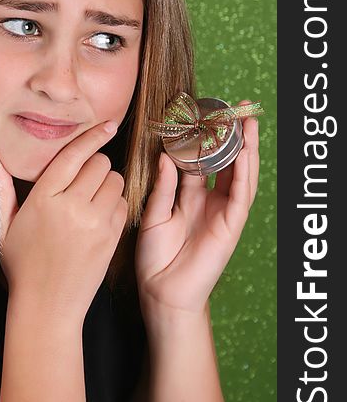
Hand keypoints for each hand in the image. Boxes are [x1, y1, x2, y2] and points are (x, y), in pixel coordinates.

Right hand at [0, 121, 127, 322]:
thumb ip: (1, 189)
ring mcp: (95, 223)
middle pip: (99, 164)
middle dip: (95, 165)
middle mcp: (72, 207)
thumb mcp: (3, 228)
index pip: (73, 156)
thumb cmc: (23, 265)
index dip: (92, 136)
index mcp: (44, 200)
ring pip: (115, 181)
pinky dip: (115, 203)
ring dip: (107, 183)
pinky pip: (123, 204)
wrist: (48, 306)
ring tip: (92, 197)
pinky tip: (101, 214)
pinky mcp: (111, 238)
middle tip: (84, 179)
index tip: (107, 125)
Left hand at [136, 102, 259, 320]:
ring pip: (239, 174)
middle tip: (236, 108)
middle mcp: (209, 201)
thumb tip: (167, 157)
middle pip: (225, 162)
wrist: (162, 293)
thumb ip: (164, 187)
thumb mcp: (155, 215)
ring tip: (247, 120)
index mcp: (189, 197)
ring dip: (245, 147)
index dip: (204, 139)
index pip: (201, 161)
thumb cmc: (156, 257)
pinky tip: (245, 150)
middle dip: (231, 136)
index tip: (202, 114)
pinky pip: (240, 195)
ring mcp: (222, 212)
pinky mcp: (230, 225)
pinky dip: (245, 172)